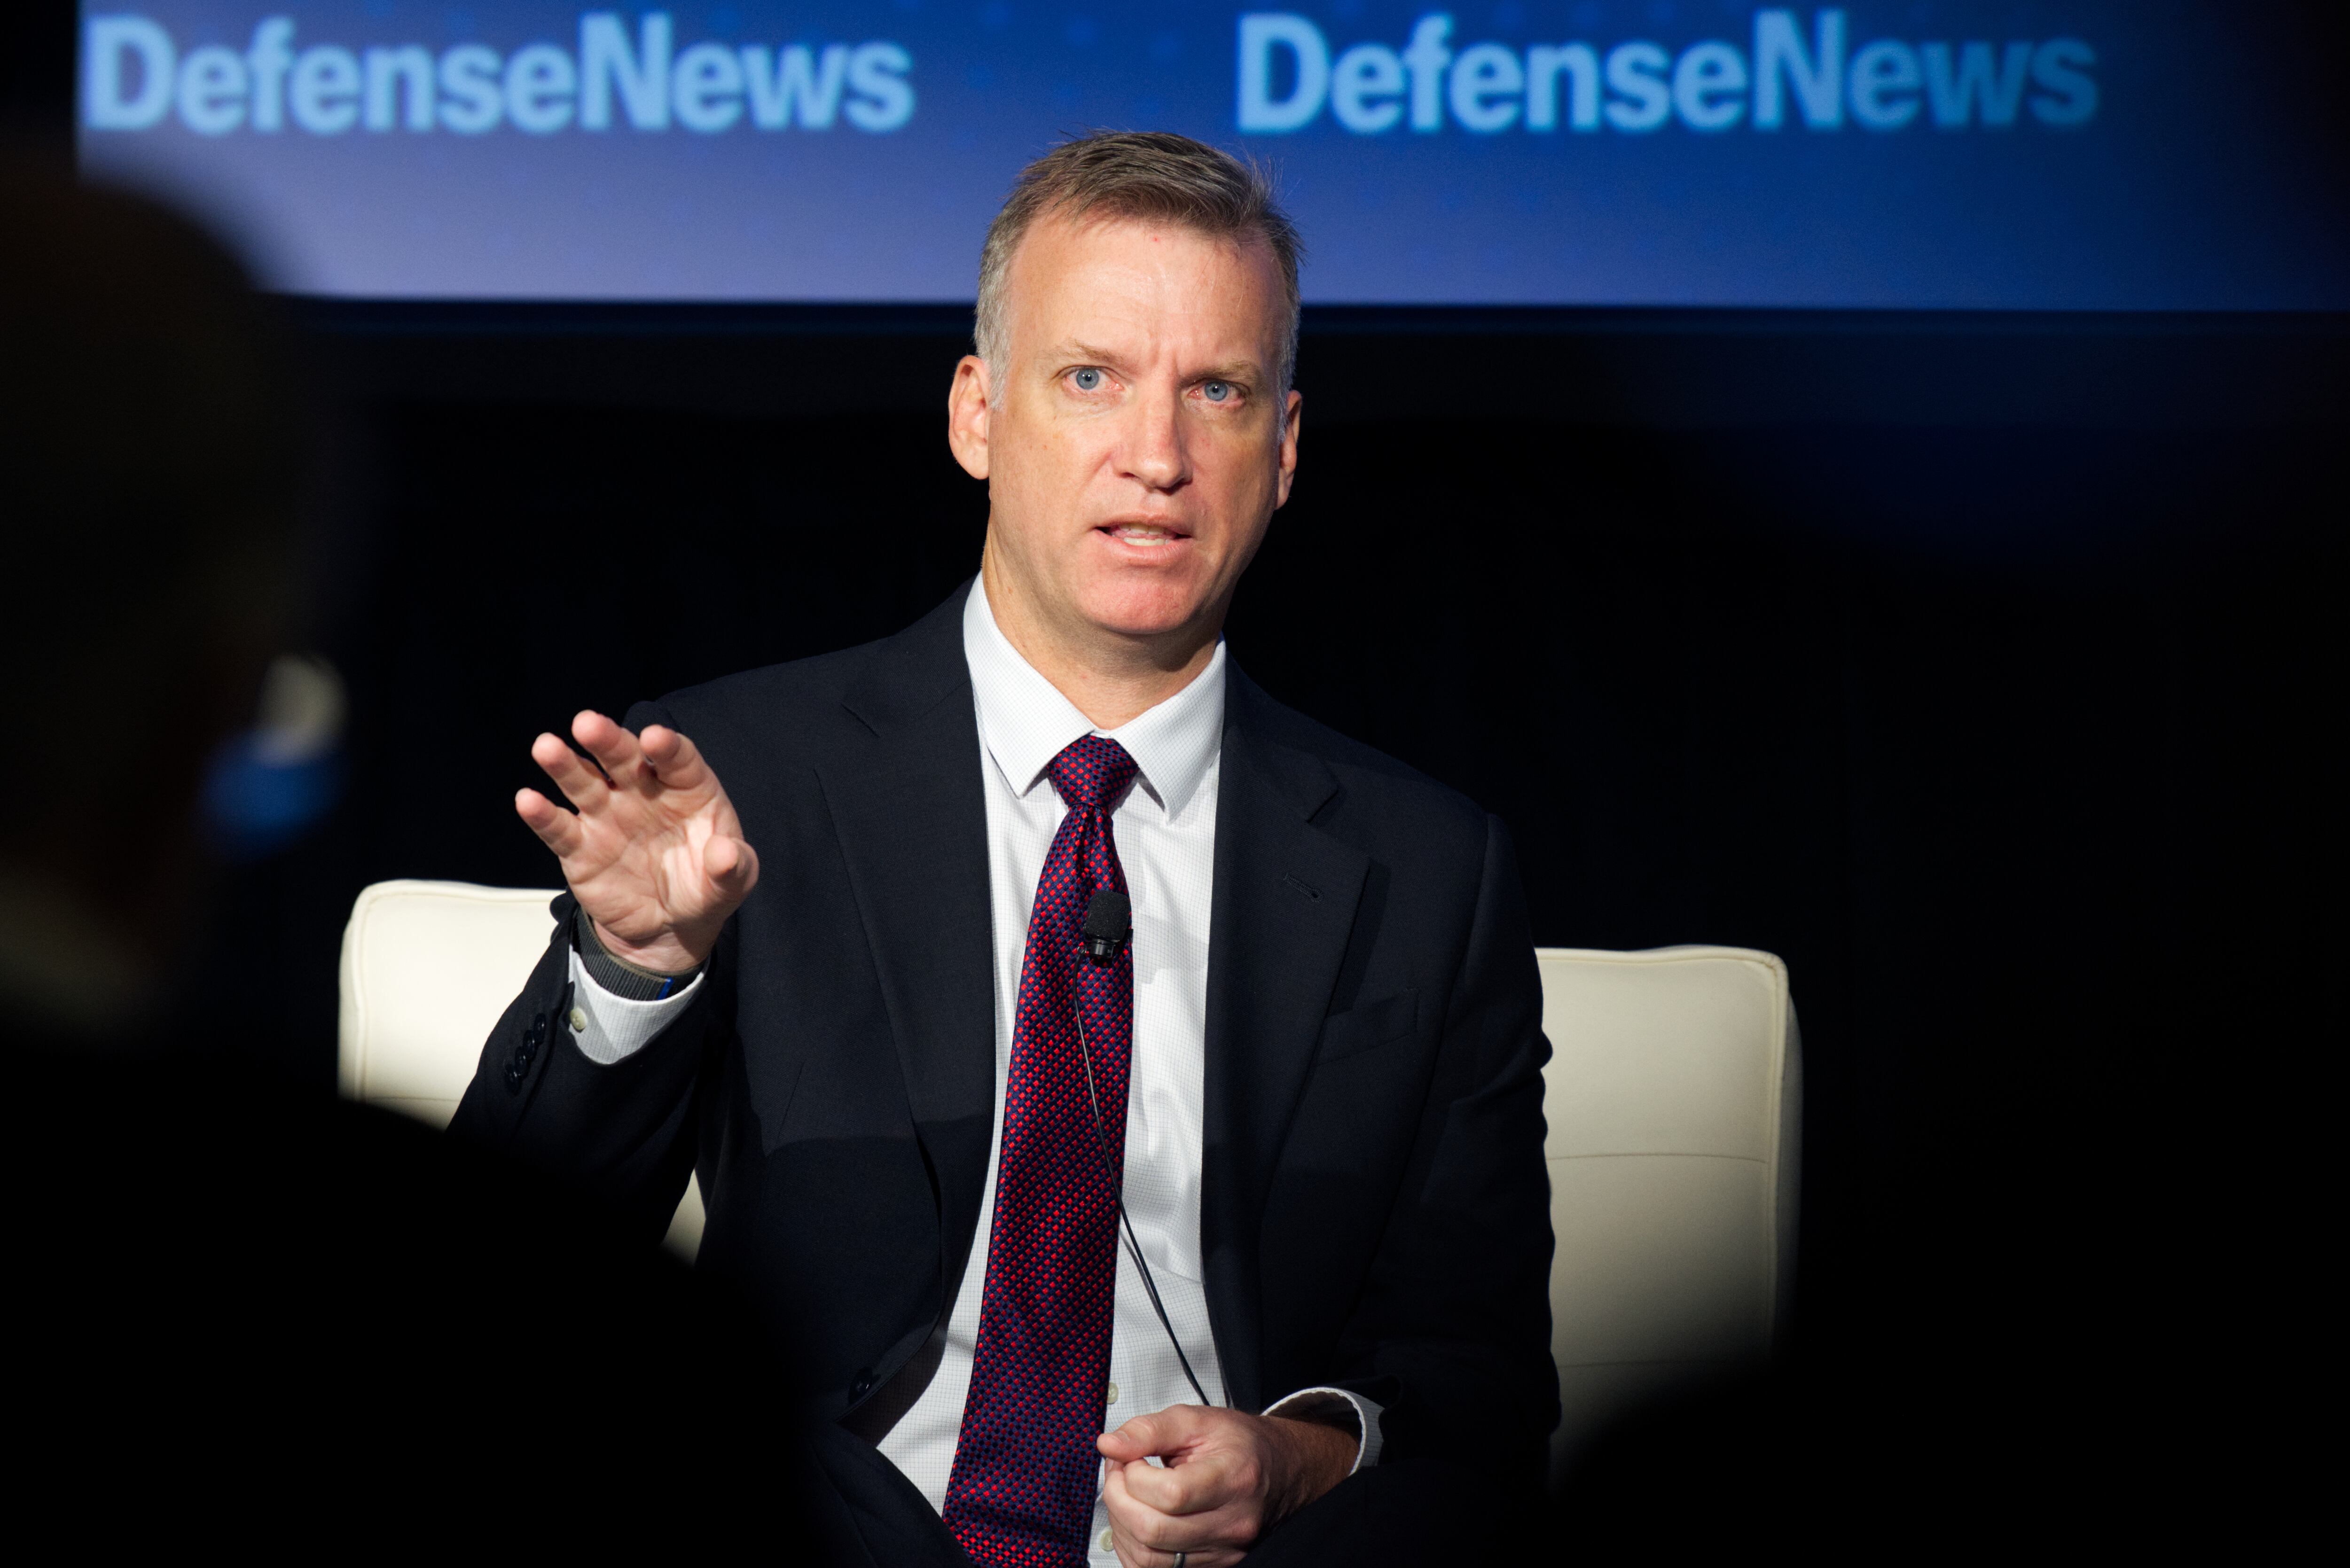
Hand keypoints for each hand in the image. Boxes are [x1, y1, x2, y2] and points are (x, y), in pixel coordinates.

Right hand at [515, 710, 757, 972]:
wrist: (668, 928)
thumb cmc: (704, 888)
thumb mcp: (732, 881)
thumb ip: (734, 866)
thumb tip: (727, 854)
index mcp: (686, 790)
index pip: (676, 759)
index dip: (666, 747)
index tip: (655, 739)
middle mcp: (643, 793)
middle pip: (623, 759)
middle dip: (607, 740)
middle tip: (588, 724)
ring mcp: (608, 816)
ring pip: (584, 782)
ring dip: (565, 764)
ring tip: (547, 747)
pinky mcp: (580, 847)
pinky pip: (560, 828)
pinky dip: (543, 815)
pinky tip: (528, 800)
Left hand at [1096, 1406, 1355, 1566]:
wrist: (1276, 1471)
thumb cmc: (1239, 1445)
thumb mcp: (1196, 1420)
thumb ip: (1149, 1429)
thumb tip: (1109, 1445)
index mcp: (1233, 1478)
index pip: (1170, 1494)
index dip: (1135, 1476)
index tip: (1131, 1458)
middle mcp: (1232, 1522)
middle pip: (1153, 1530)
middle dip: (1119, 1499)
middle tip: (1119, 1473)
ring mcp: (1223, 1550)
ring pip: (1149, 1558)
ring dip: (1122, 1525)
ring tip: (1126, 1494)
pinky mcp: (1213, 1565)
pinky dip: (1133, 1547)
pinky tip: (1135, 1519)